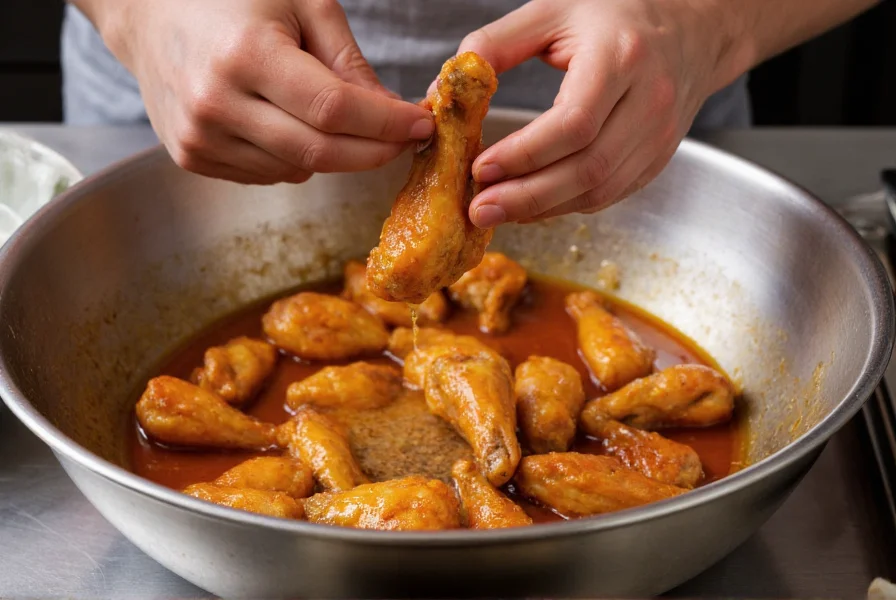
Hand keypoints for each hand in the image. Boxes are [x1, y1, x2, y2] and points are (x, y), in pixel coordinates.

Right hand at [88, 0, 433, 183]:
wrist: (149, 14)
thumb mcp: (301, 4)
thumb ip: (348, 62)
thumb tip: (392, 114)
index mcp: (246, 55)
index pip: (334, 109)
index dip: (386, 124)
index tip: (421, 125)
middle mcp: (216, 104)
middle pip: (320, 152)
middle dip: (374, 151)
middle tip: (404, 140)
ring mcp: (199, 138)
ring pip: (297, 169)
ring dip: (334, 153)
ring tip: (337, 118)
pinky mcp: (192, 158)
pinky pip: (269, 174)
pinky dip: (296, 158)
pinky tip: (289, 124)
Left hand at [456, 0, 742, 225]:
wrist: (693, 28)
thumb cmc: (617, 14)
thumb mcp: (552, 11)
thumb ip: (495, 45)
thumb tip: (444, 92)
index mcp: (622, 57)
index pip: (574, 123)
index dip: (524, 154)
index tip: (480, 168)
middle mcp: (650, 102)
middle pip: (587, 168)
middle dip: (527, 197)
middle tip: (479, 208)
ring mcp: (659, 136)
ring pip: (599, 190)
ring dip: (543, 208)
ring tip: (497, 210)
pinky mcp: (657, 159)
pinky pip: (609, 194)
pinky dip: (566, 205)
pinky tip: (531, 205)